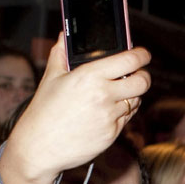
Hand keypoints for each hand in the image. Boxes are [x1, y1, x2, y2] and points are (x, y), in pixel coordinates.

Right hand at [0, 33, 150, 183]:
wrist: (40, 147)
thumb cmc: (44, 113)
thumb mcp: (51, 77)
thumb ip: (60, 53)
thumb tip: (64, 36)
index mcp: (90, 76)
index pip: (129, 60)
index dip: (141, 56)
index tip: (143, 55)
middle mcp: (103, 96)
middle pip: (142, 82)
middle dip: (143, 76)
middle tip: (138, 75)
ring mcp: (110, 117)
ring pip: (135, 102)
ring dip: (131, 96)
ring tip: (117, 95)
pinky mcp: (112, 134)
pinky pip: (126, 119)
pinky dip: (121, 114)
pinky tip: (107, 112)